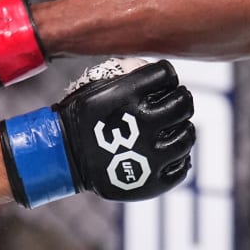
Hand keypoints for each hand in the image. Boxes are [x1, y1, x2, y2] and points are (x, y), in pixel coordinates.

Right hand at [0, 59, 195, 205]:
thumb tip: (155, 68)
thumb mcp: (95, 86)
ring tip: (175, 128)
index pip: (167, 74)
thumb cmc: (81, 117)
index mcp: (127, 95)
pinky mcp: (153, 181)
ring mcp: (150, 156)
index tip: (165, 81)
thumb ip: (125, 73)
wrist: (62, 158)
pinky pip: (182, 166)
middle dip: (181, 100)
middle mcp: (142, 124)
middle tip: (176, 102)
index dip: (167, 76)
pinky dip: (180, 157)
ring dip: (183, 128)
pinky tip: (170, 152)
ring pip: (187, 136)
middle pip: (184, 104)